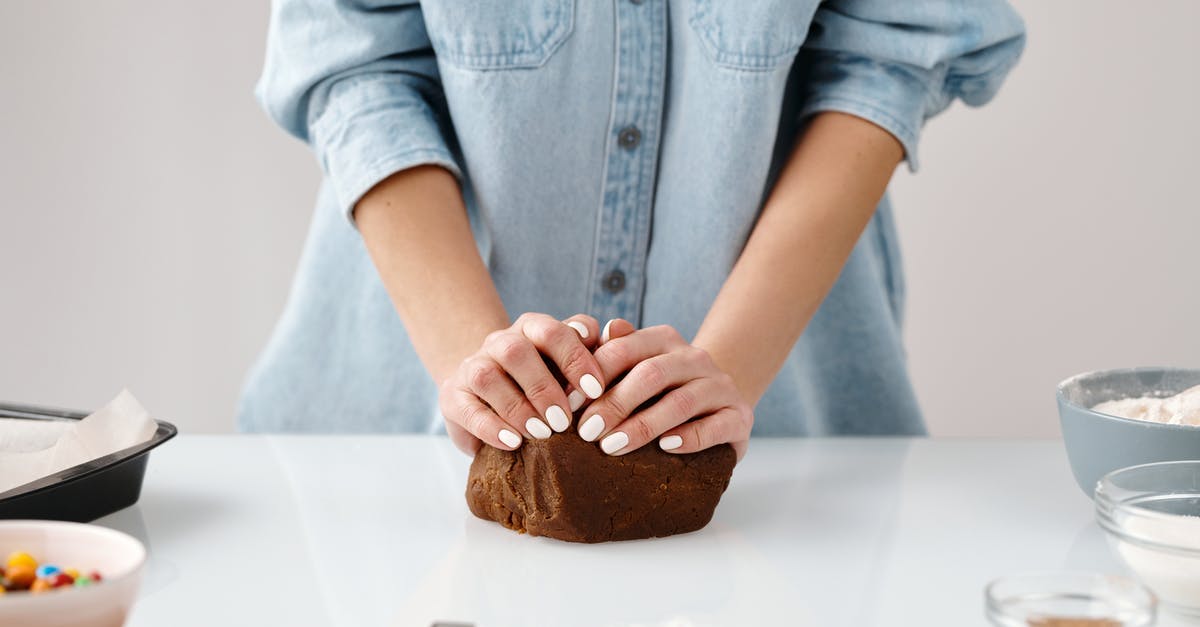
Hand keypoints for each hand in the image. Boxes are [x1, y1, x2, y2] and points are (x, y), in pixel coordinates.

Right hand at [439, 313, 605, 454]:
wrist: (490, 395)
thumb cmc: (543, 381)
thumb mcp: (568, 368)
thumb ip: (594, 349)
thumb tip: (619, 331)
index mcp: (532, 328)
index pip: (554, 331)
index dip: (575, 357)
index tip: (596, 388)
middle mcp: (500, 342)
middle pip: (517, 350)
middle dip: (544, 386)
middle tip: (565, 419)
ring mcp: (473, 366)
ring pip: (488, 376)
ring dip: (517, 406)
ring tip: (542, 433)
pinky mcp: (453, 396)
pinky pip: (467, 409)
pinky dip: (491, 427)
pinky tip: (513, 442)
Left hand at [577, 321, 752, 459]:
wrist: (718, 406)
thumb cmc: (663, 391)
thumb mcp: (637, 368)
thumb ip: (615, 351)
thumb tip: (604, 329)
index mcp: (665, 339)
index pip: (625, 348)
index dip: (594, 375)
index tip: (569, 403)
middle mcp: (695, 358)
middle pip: (651, 374)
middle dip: (614, 404)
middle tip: (587, 433)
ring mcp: (720, 386)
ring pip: (681, 401)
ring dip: (644, 426)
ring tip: (612, 447)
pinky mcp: (739, 417)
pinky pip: (716, 427)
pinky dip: (689, 438)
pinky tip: (666, 448)